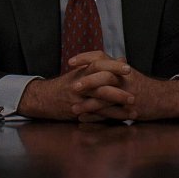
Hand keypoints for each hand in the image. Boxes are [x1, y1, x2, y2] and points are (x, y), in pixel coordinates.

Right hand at [18, 51, 134, 119]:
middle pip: (101, 81)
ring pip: (100, 98)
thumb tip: (121, 59)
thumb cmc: (65, 85)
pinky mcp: (77, 111)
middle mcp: (80, 83)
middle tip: (134, 89)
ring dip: (118, 103)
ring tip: (133, 106)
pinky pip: (96, 113)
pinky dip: (110, 116)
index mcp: (82, 71)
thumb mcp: (81, 72)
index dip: (113, 65)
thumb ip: (101, 66)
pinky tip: (122, 118)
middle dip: (119, 86)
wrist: (43, 99)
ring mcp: (78, 97)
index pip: (98, 64)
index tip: (128, 67)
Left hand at [70, 54, 178, 121]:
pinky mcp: (128, 109)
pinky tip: (83, 119)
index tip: (71, 62)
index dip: (85, 58)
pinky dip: (95, 117)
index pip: (101, 57)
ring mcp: (126, 94)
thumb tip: (99, 60)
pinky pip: (109, 114)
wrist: (164, 99)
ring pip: (105, 97)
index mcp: (120, 68)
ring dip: (88, 103)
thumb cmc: (143, 85)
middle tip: (72, 87)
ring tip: (73, 108)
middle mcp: (123, 79)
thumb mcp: (129, 73)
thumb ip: (113, 66)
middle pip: (104, 76)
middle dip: (87, 81)